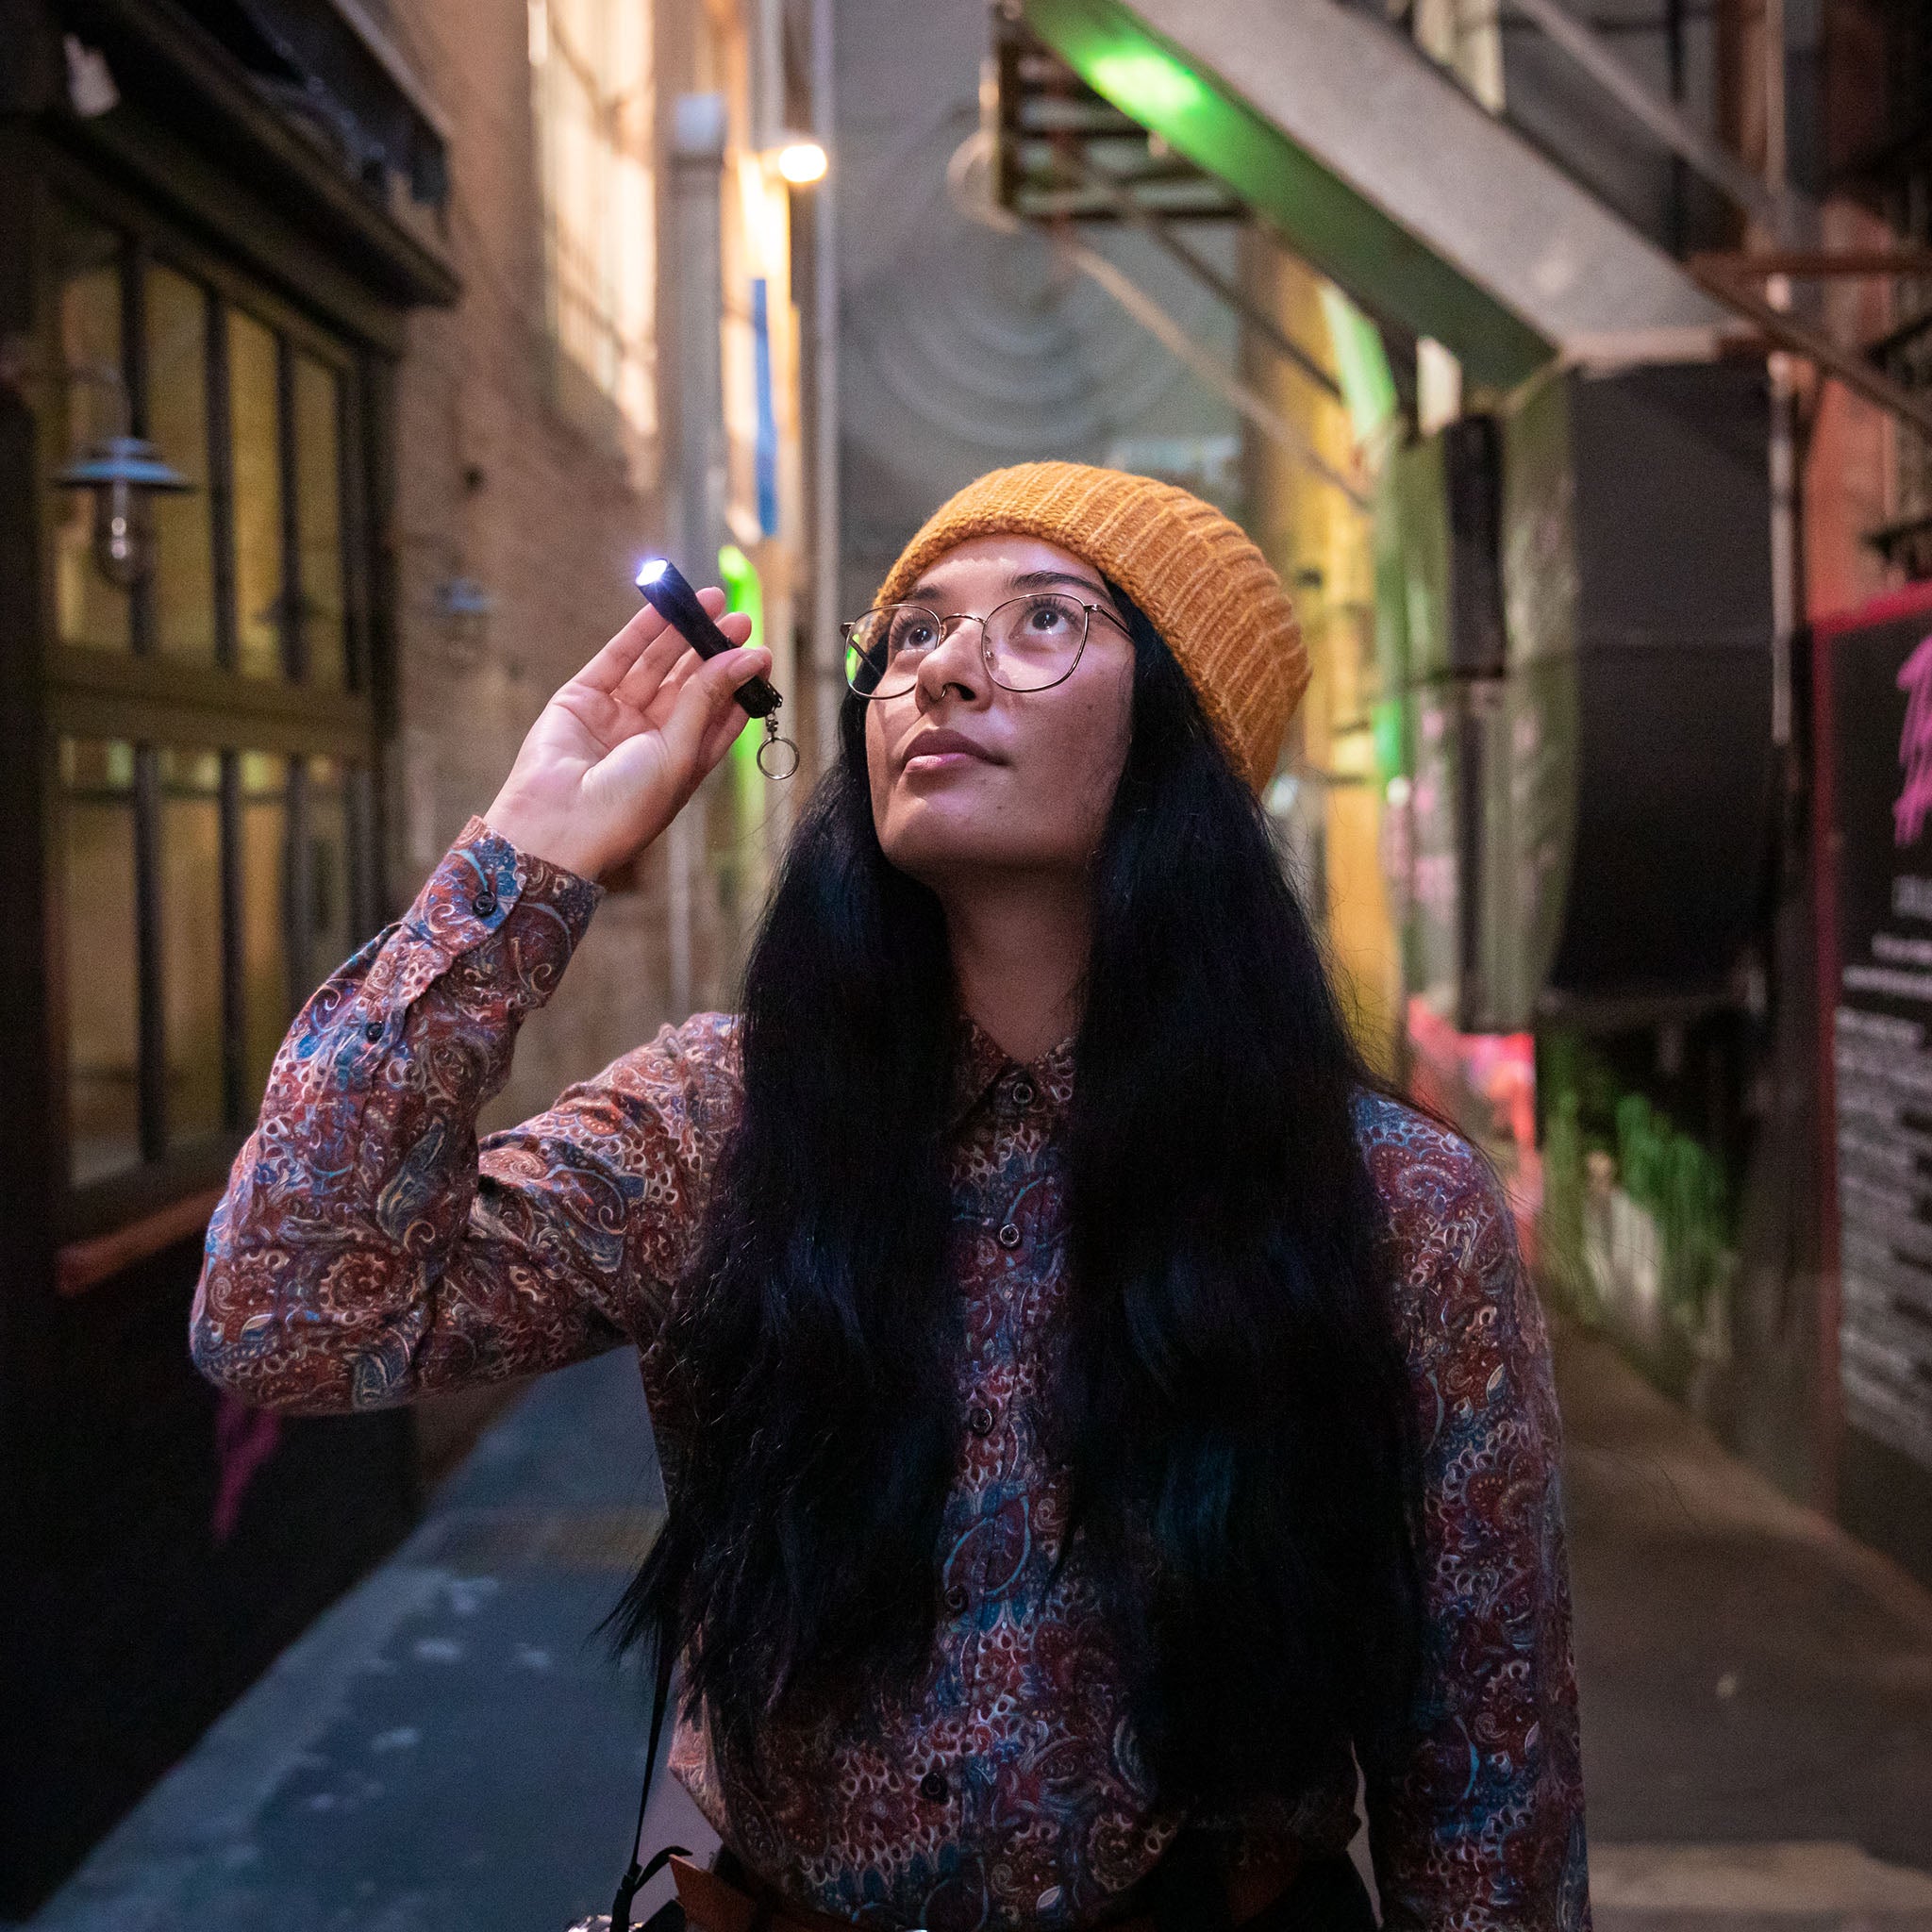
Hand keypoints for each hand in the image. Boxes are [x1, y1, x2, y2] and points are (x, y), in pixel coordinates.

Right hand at [484, 587, 770, 880]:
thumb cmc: (625, 808)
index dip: (739, 684)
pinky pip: (617, 658)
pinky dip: (643, 631)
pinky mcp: (583, 698)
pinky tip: (668, 608)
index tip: (762, 654)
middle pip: (689, 685)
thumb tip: (747, 659)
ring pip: (655, 666)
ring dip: (683, 633)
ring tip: (713, 602)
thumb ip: (707, 699)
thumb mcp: (679, 751)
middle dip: (714, 652)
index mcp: (681, 762)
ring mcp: (616, 717)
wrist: (558, 826)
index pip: (718, 715)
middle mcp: (650, 739)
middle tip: (740, 618)